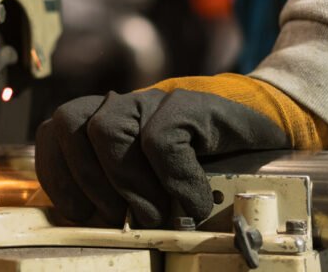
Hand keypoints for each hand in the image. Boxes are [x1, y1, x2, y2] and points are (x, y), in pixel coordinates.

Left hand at [35, 73, 327, 227]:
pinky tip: (196, 201)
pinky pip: (160, 141)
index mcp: (109, 121)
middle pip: (71, 128)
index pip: (55, 133)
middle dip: (91, 185)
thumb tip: (93, 228)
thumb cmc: (213, 169)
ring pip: (106, 131)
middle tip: (128, 220)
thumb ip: (123, 191)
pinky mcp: (191, 102)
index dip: (60, 176)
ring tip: (162, 214)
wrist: (273, 131)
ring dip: (129, 185)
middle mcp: (127, 104)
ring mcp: (157, 100)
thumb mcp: (158, 184)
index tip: (84, 215)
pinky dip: (173, 181)